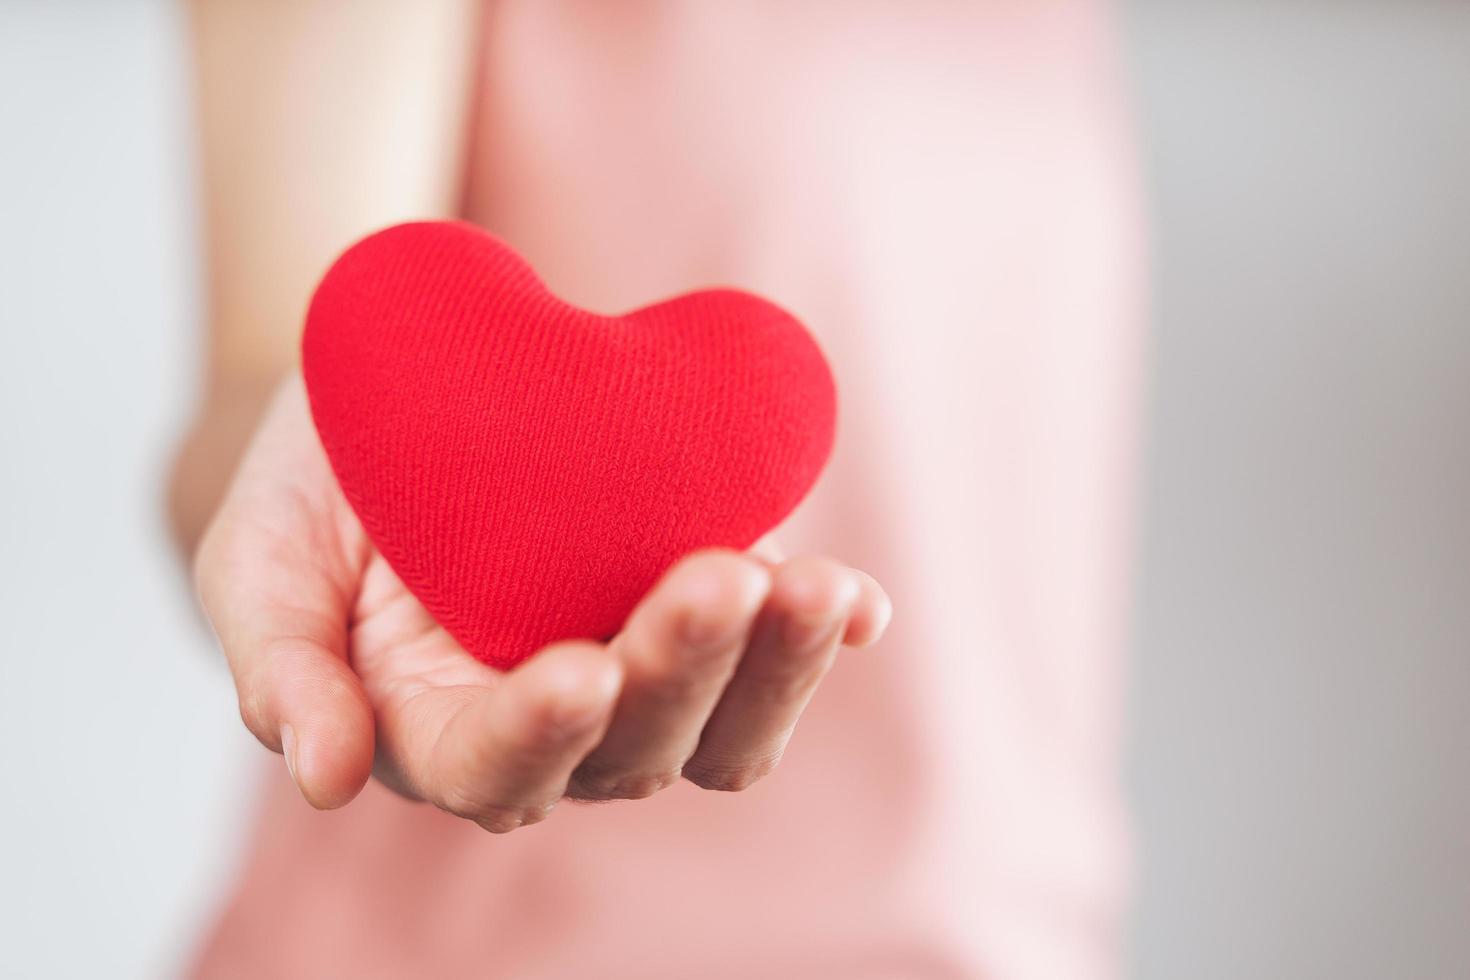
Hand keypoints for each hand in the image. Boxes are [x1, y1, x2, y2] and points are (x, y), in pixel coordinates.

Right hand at [195, 375, 890, 831]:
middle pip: (640, 747)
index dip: (540, 733)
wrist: (394, 402)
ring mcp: (644, 663)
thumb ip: (280, 670)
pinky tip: (858, 601)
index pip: (498, 768)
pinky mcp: (707, 601)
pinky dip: (826, 630)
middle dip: (684, 673)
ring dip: (778, 664)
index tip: (577, 669)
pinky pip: (777, 642)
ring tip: (817, 589)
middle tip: (715, 580)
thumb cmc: (315, 494)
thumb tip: (327, 779)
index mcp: (442, 728)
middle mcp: (560, 718)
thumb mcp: (258, 562)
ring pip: (728, 718)